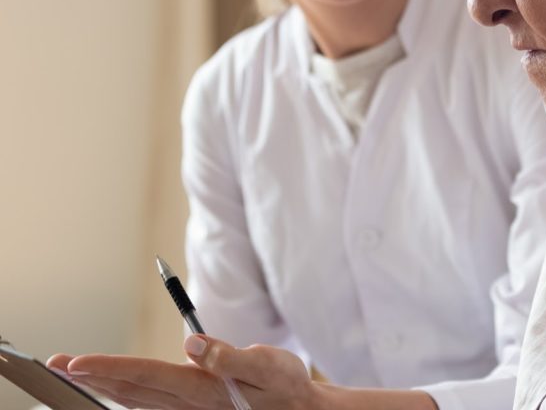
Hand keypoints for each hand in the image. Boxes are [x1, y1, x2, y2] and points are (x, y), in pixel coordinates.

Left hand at [47, 334, 322, 409]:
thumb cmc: (287, 386)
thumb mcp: (268, 364)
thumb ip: (229, 356)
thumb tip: (192, 343)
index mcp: (202, 390)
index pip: (145, 374)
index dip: (109, 366)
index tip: (76, 361)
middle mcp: (189, 405)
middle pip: (130, 389)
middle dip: (93, 376)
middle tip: (57, 363)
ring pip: (135, 399)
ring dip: (103, 385)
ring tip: (77, 373)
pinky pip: (149, 404)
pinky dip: (126, 394)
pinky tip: (118, 389)